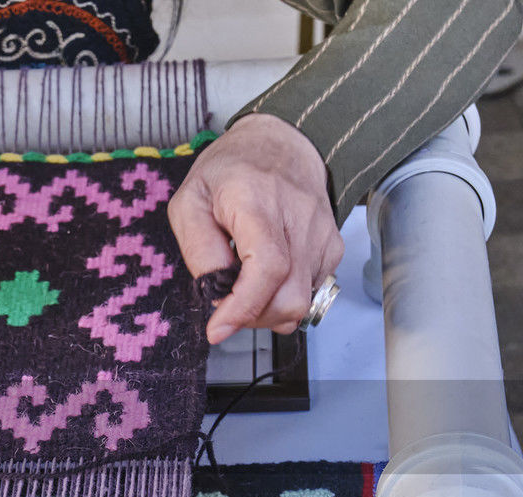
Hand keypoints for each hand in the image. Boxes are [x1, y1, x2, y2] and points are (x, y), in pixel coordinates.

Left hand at [167, 113, 343, 343]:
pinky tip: (266, 279)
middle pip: (290, 297)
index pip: (267, 267)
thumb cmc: (230, 171)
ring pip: (303, 303)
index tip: (217, 329)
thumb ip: (199, 250)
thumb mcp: (190, 202)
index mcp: (257, 201)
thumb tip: (214, 295)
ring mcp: (321, 234)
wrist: (281, 142)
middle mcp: (298, 219)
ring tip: (244, 290)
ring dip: (268, 312)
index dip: (243, 307)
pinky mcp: (332, 247)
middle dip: (253, 318)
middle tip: (226, 306)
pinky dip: (284, 298)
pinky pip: (311, 292)